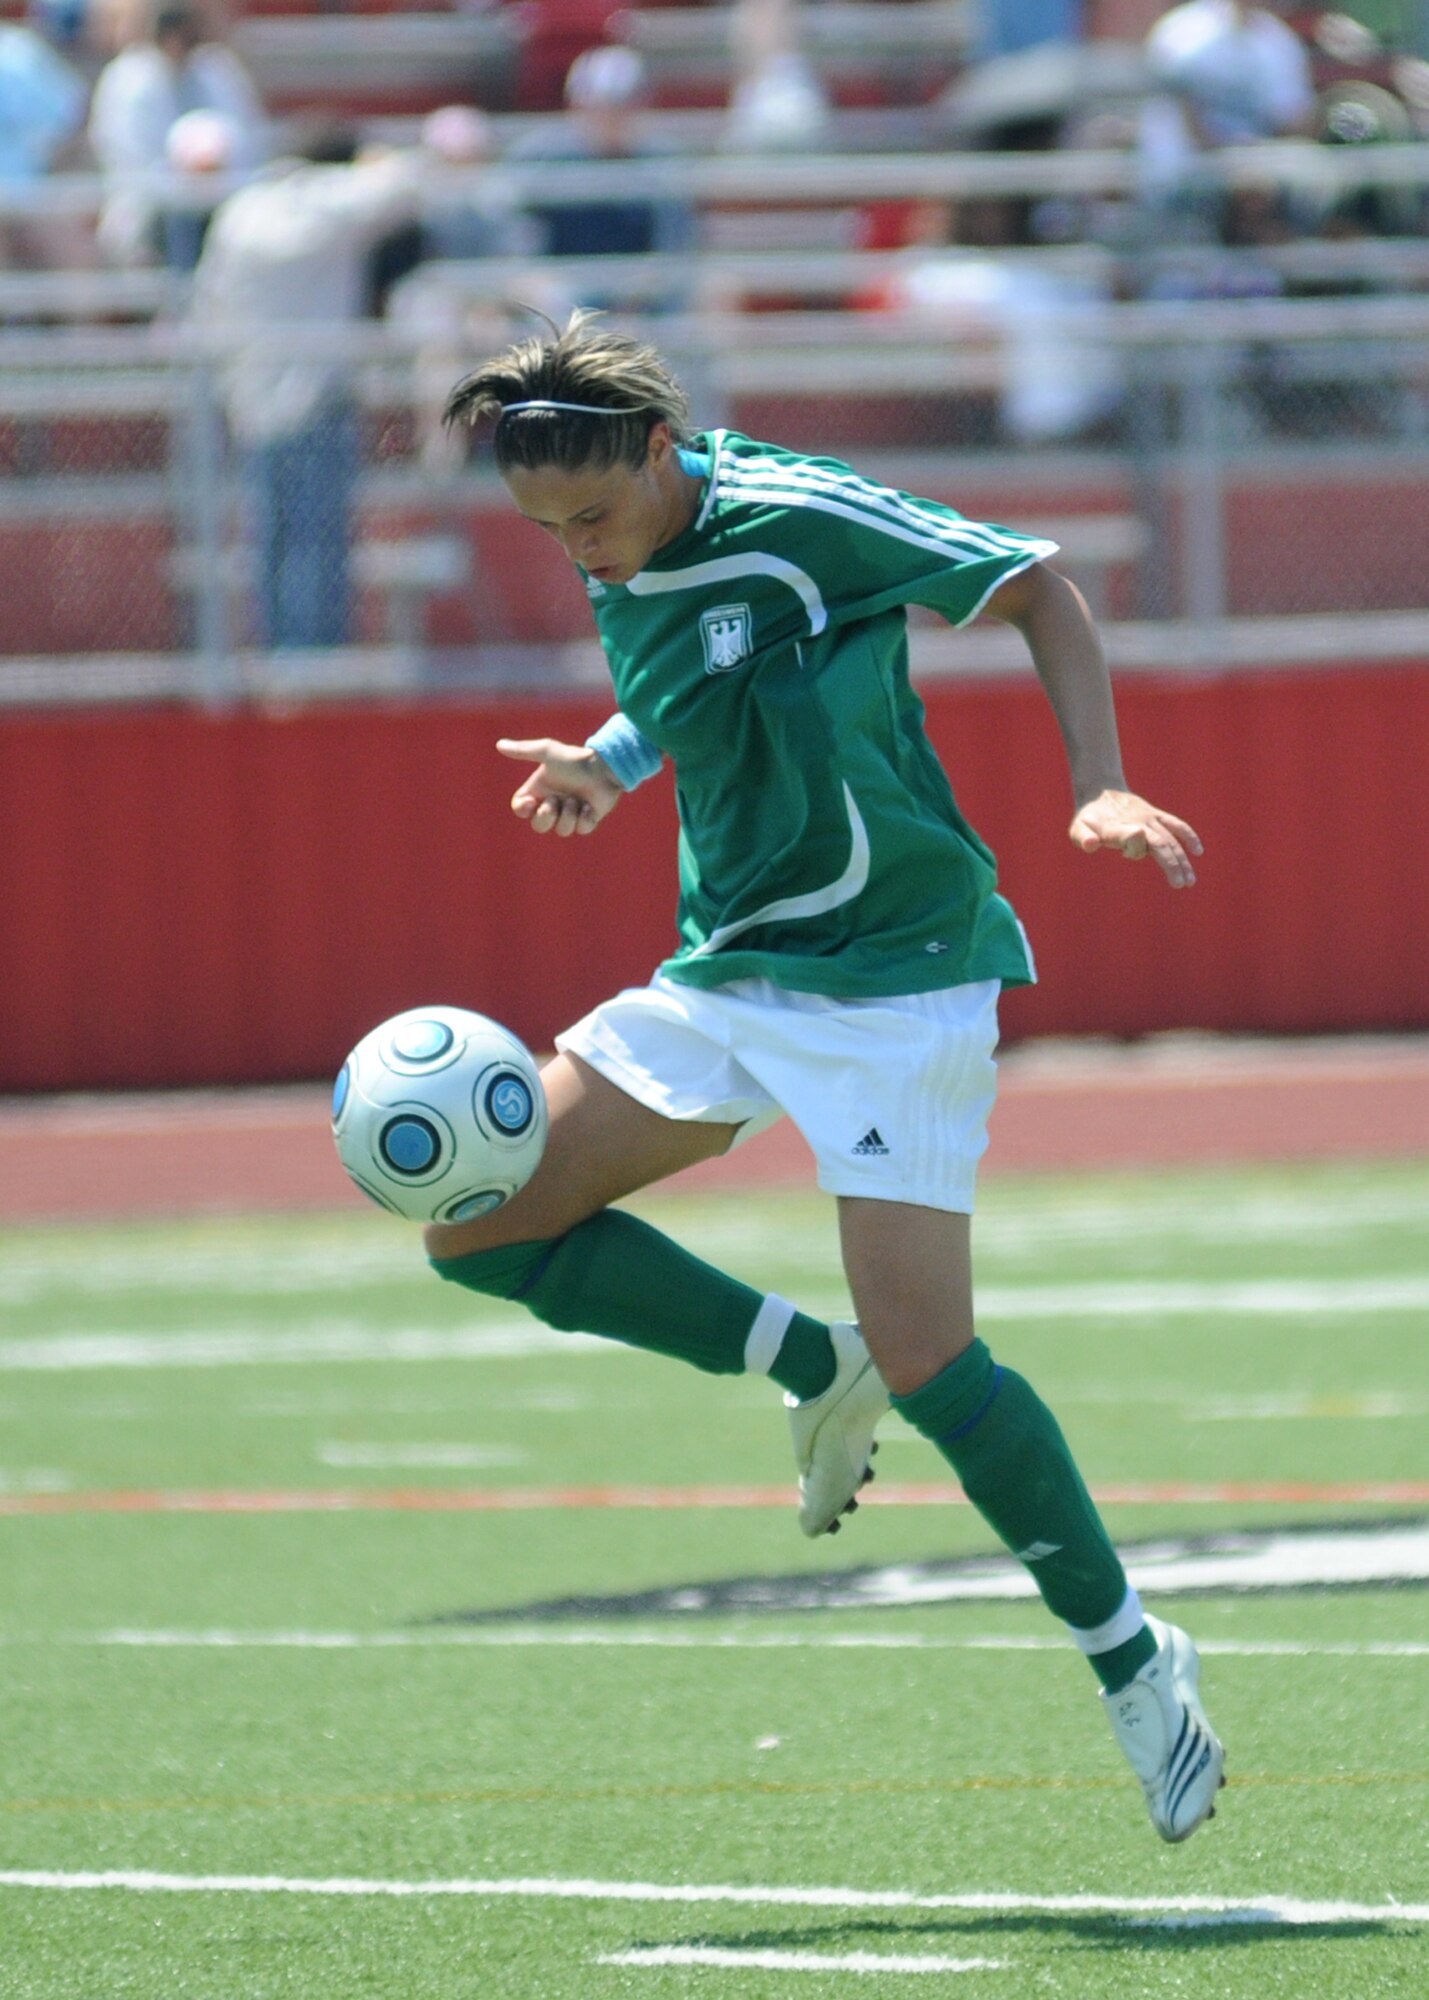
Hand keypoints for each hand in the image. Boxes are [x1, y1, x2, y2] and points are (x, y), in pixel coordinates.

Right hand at [496, 737, 623, 836]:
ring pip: (562, 830)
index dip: (523, 810)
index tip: (532, 801)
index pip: (521, 809)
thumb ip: (523, 750)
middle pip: (538, 826)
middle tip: (557, 800)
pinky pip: (581, 830)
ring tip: (578, 799)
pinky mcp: (589, 820)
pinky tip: (590, 806)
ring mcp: (571, 814)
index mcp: (540, 791)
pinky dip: (585, 819)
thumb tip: (499, 745)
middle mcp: (553, 804)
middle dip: (546, 816)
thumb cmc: (574, 759)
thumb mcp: (546, 752)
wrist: (603, 766)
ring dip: (569, 814)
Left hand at [1069, 789, 1202, 888]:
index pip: (1129, 836)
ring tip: (1189, 881)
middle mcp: (1138, 823)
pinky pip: (1176, 825)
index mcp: (1117, 829)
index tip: (1136, 854)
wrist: (1101, 792)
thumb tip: (1092, 845)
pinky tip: (1198, 851)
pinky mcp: (1157, 816)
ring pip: (1171, 840)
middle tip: (1179, 884)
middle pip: (1159, 843)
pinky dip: (1188, 835)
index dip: (1134, 843)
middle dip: (1171, 863)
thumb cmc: (1088, 819)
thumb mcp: (1078, 829)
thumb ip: (1083, 837)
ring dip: (1182, 859)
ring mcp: (1150, 819)